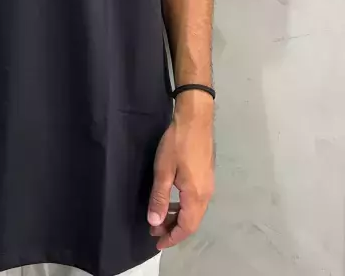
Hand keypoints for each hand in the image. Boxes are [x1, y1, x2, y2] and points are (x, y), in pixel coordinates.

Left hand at [148, 95, 214, 249]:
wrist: (195, 119)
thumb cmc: (177, 143)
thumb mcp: (163, 170)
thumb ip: (160, 198)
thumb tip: (155, 223)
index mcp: (196, 196)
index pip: (186, 227)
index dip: (172, 237)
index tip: (157, 243)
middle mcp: (206, 194)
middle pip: (192, 222)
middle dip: (174, 229)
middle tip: (154, 231)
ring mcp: (208, 185)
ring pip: (194, 211)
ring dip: (178, 217)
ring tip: (160, 218)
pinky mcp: (206, 176)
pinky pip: (196, 200)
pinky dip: (183, 207)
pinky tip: (172, 201)